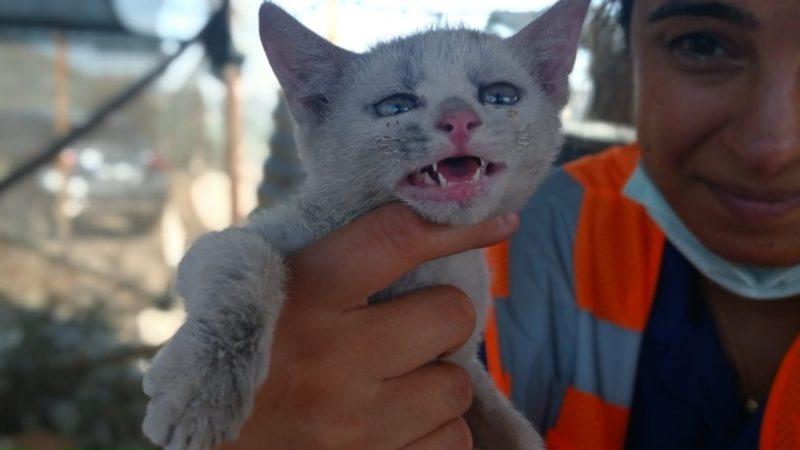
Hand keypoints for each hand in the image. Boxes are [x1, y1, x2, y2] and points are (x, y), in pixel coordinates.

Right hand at [218, 203, 518, 449]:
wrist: (208, 446)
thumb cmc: (239, 356)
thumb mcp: (255, 292)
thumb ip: (323, 257)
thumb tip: (417, 223)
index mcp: (301, 295)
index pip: (396, 238)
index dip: (457, 224)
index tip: (499, 219)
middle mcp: (331, 358)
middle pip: (451, 314)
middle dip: (441, 318)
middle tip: (409, 329)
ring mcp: (355, 424)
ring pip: (457, 384)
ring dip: (436, 380)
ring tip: (392, 385)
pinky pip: (453, 441)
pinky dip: (434, 432)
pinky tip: (396, 427)